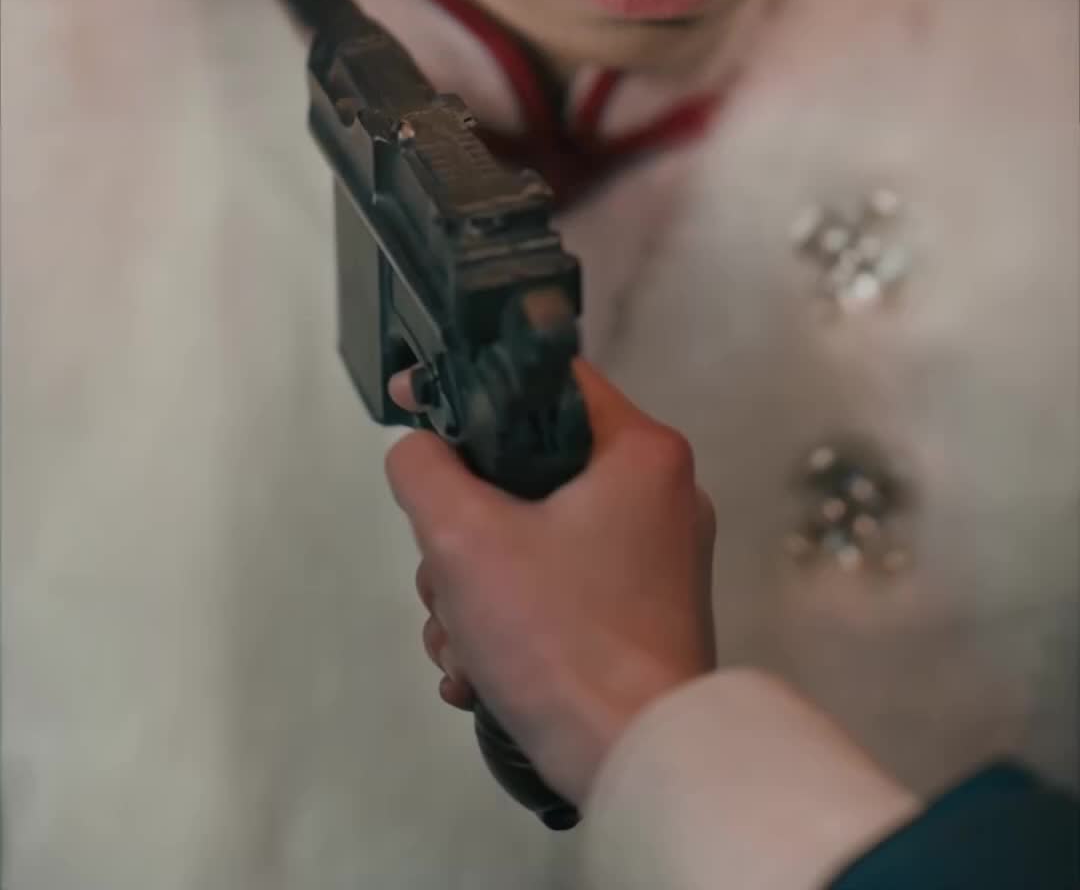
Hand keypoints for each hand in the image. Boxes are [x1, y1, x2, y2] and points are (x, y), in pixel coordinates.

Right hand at [384, 359, 716, 806]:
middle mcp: (660, 494)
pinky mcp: (643, 617)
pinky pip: (559, 589)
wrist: (636, 763)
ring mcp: (655, 561)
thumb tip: (419, 450)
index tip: (413, 405)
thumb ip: (424, 470)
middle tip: (447, 582)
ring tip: (463, 648)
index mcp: (639, 451)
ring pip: (532, 538)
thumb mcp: (465, 539)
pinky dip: (511, 624)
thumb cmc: (563, 638)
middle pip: (525, 470)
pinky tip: (479, 675)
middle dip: (462, 537)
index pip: (544, 376)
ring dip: (474, 592)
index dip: (469, 384)